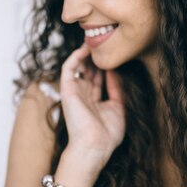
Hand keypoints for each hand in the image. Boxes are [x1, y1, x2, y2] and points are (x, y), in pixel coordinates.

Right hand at [59, 43, 125, 173]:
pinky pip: (69, 68)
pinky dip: (75, 57)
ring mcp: (75, 92)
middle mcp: (84, 96)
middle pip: (89, 71)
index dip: (106, 67)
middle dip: (96, 57)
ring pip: (79, 66)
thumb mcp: (119, 109)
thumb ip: (117, 90)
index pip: (99, 79)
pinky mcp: (67, 90)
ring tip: (95, 40)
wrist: (94, 146)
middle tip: (104, 42)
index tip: (115, 55)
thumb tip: (116, 73)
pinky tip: (85, 48)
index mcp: (95, 102)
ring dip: (86, 53)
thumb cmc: (107, 135)